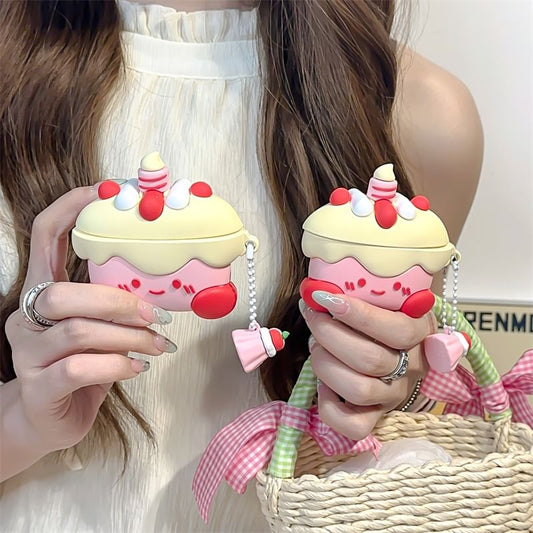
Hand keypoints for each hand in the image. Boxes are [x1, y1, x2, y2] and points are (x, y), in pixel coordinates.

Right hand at [2, 186, 175, 476]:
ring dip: (127, 336)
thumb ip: (115, 308)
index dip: (68, 210)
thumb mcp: (98, 331)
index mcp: (42, 293)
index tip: (99, 191)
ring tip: (156, 344)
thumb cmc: (80, 368)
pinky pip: (80, 368)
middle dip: (117, 301)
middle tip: (155, 314)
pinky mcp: (40, 387)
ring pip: (77, 331)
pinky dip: (117, 365)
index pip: (44, 238)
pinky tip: (137, 367)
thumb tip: (162, 292)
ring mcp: (27, 354)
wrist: (45, 421)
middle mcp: (26, 318)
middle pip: (63, 292)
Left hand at [299, 291, 435, 440]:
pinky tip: (322, 384)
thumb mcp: (388, 298)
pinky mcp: (377, 416)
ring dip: (325, 364)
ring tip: (315, 347)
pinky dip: (329, 407)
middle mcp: (414, 367)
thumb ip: (364, 292)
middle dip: (329, 335)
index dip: (358, 315)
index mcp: (422, 332)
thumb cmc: (386, 315)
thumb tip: (315, 290)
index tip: (325, 298)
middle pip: (370, 360)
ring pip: (359, 390)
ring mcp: (395, 395)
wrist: (400, 347)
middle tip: (313, 318)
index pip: (396, 330)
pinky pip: (354, 426)